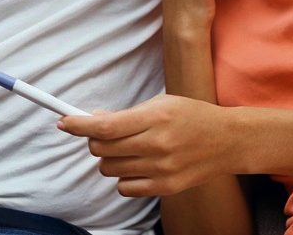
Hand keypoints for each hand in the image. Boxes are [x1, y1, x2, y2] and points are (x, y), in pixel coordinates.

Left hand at [58, 95, 230, 196]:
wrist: (228, 142)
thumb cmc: (191, 117)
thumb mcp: (160, 104)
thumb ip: (127, 114)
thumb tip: (93, 120)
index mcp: (156, 117)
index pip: (106, 126)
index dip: (79, 125)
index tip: (64, 122)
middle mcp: (158, 145)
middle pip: (103, 149)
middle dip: (94, 140)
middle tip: (103, 133)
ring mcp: (162, 169)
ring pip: (110, 169)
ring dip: (109, 158)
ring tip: (126, 148)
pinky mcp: (166, 188)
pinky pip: (124, 188)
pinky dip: (123, 177)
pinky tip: (136, 165)